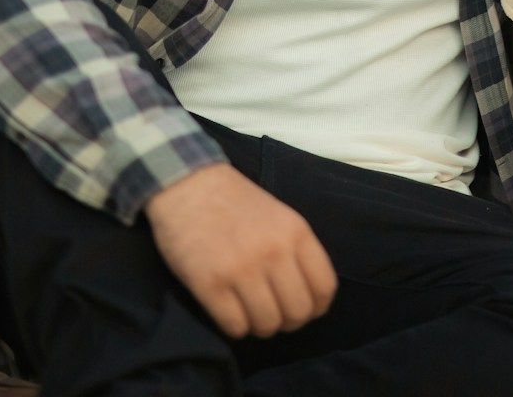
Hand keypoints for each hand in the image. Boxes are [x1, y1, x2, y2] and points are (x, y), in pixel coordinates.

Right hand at [143, 162, 337, 337]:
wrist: (188, 184)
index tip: (305, 310)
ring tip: (250, 314)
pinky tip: (230, 313)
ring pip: (267, 324)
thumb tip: (307, 294)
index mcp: (296, 234)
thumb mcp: (281, 216)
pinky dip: (236, 327)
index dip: (316, 307)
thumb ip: (296, 250)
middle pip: (298, 312)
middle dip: (288, 321)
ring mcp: (241, 269)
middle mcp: (273, 253)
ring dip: (260, 326)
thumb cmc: (236, 202)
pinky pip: (235, 326)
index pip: (324, 288)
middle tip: (273, 314)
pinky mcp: (209, 283)